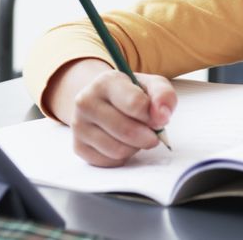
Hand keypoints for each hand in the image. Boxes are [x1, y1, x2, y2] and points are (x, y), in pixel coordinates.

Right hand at [45, 59, 176, 166]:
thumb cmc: (131, 93)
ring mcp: (79, 125)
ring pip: (117, 150)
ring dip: (135, 147)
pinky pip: (109, 162)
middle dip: (147, 137)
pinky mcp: (78, 146)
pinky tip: (123, 143)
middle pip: (126, 130)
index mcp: (105, 82)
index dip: (154, 116)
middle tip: (153, 134)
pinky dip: (123, 157)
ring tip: (136, 136)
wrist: (103, 100)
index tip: (159, 118)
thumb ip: (163, 95)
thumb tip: (162, 116)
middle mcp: (86, 101)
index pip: (135, 104)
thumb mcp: (151, 85)